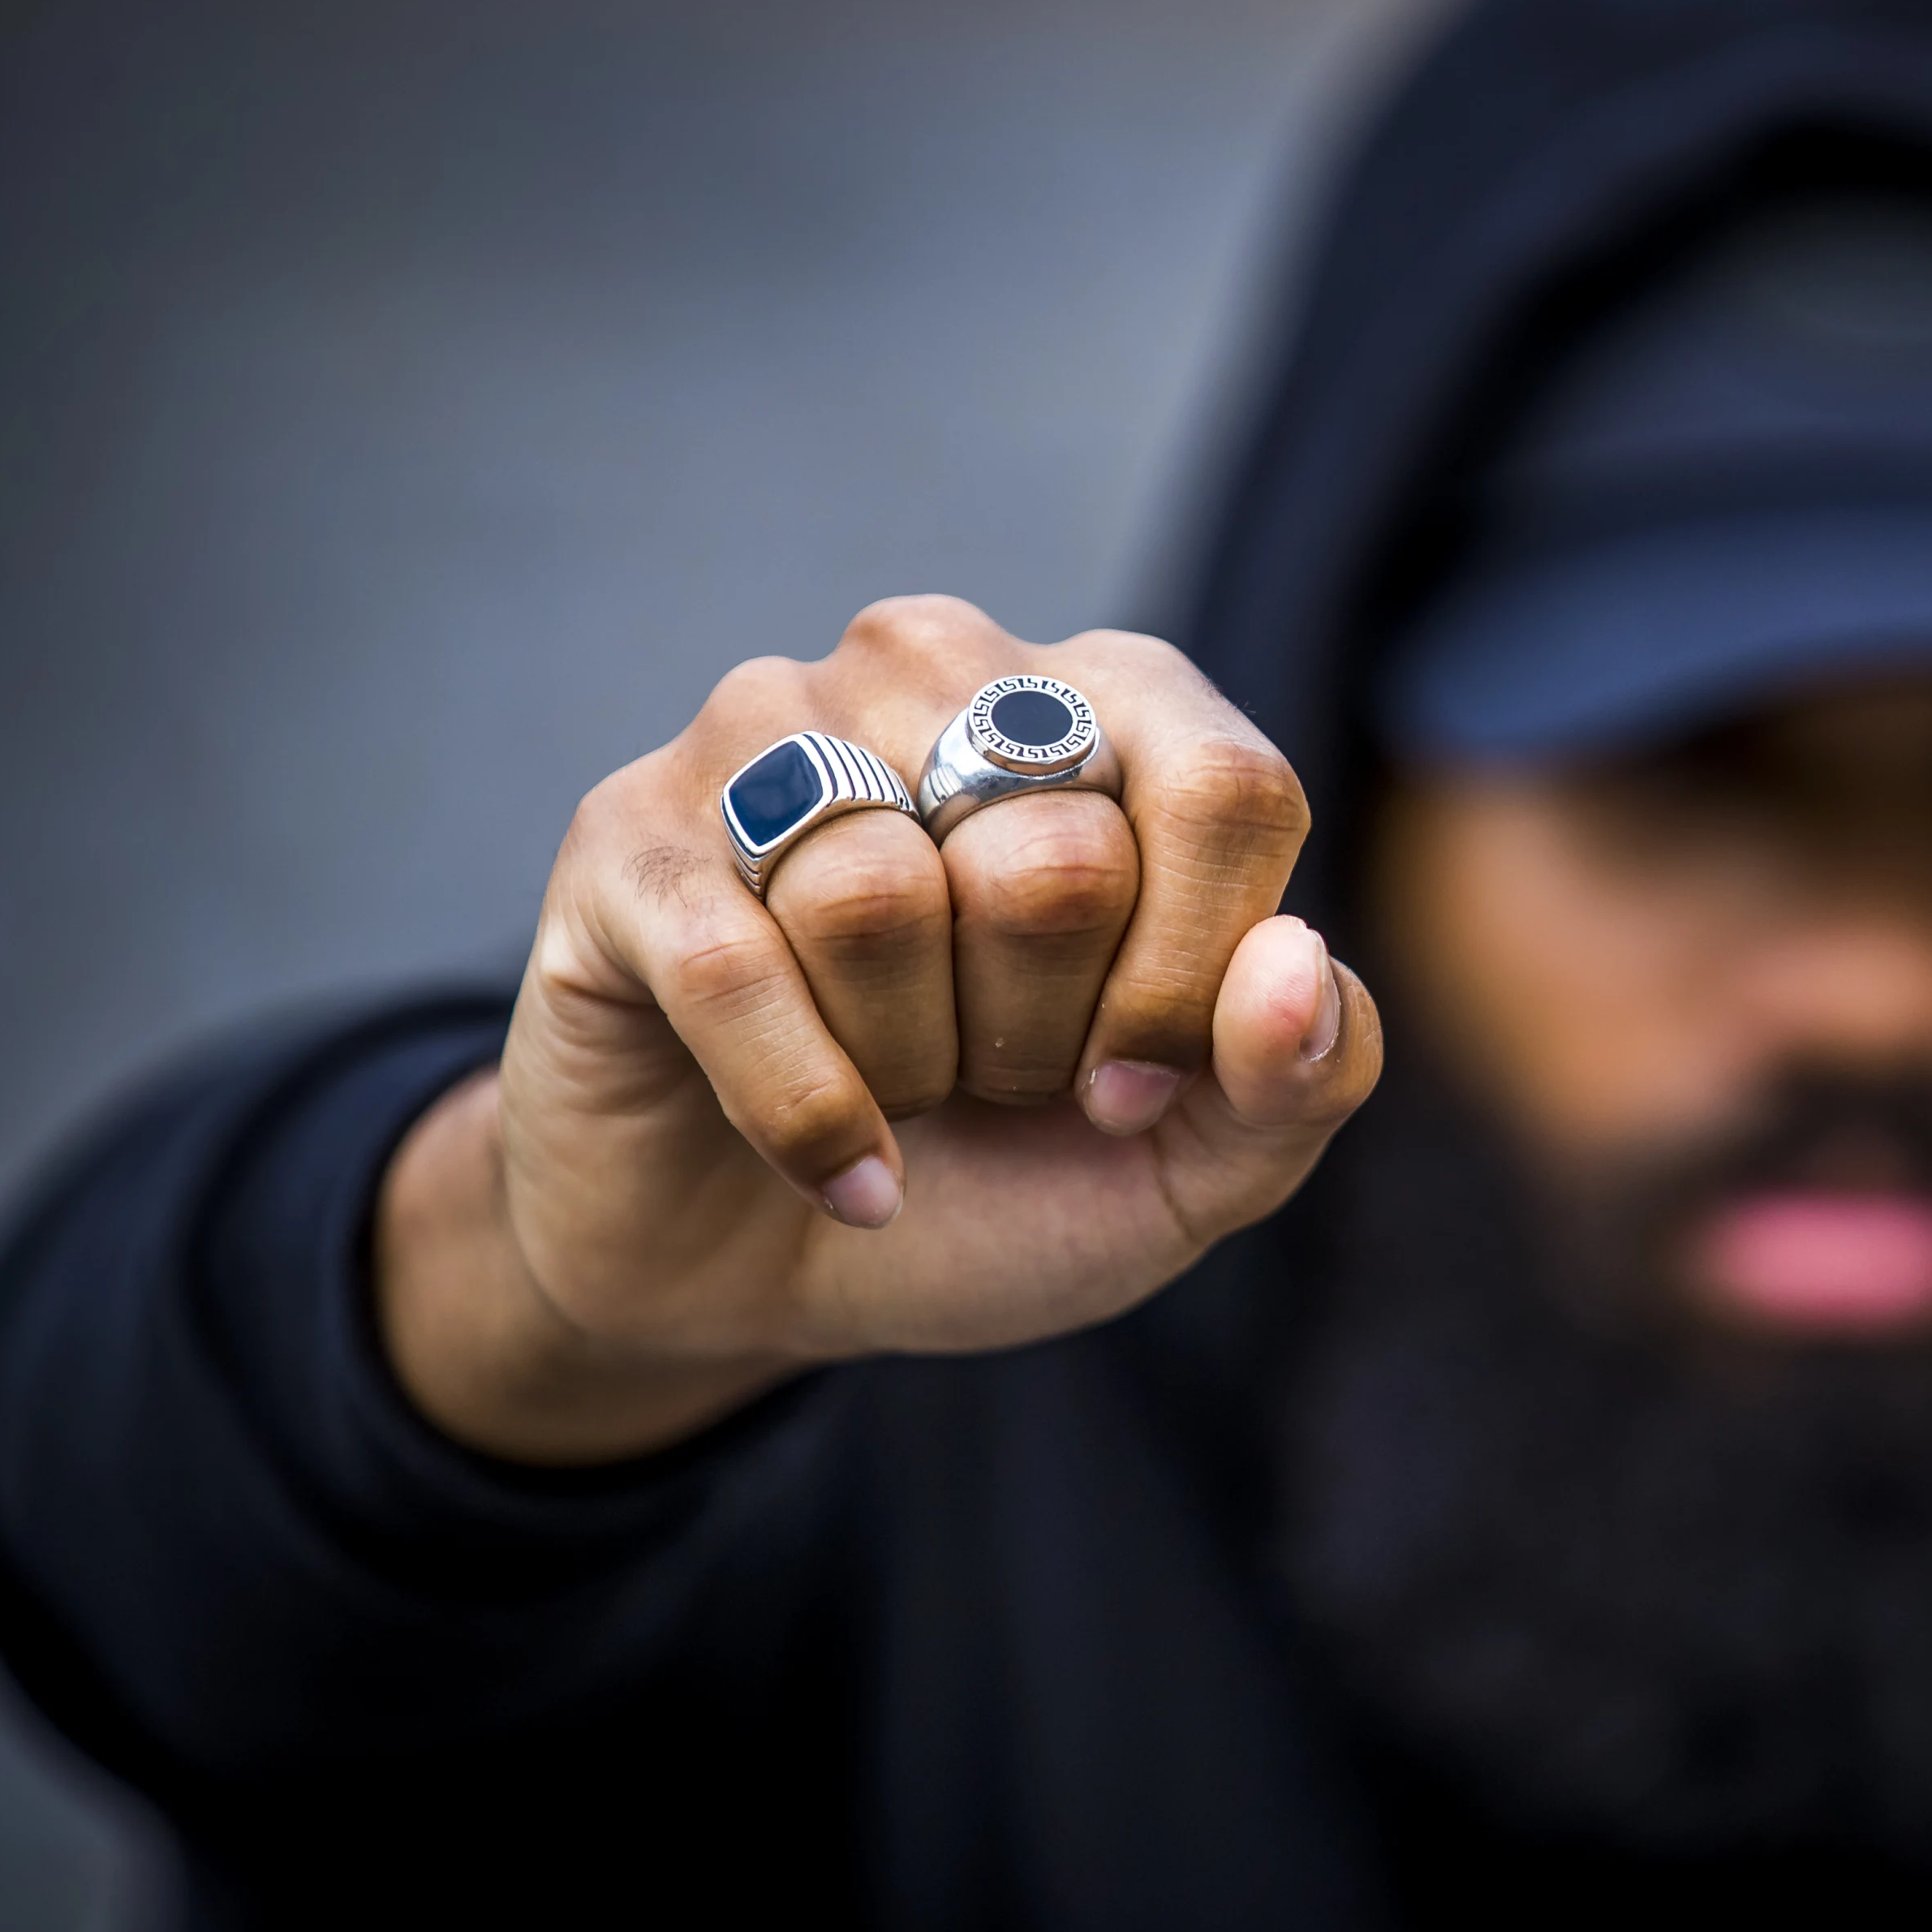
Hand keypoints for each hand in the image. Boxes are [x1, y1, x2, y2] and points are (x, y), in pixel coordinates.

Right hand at [377, 597, 1380, 1461]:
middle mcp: (944, 666)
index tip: (1132, 1092)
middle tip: (987, 1074)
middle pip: (1054, 858)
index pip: (1225, 793)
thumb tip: (1299, 962)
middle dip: (1035, 1038)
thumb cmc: (1004, 1178)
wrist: (770, 1264)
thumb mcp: (1195, 1165)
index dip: (1189, 987)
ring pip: (879, 899)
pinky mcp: (628, 836)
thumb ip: (1303, 1074)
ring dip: (908, 1066)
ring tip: (898, 1082)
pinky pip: (733, 970)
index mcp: (1116, 704)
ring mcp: (770, 730)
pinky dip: (805, 1116)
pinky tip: (840, 1172)